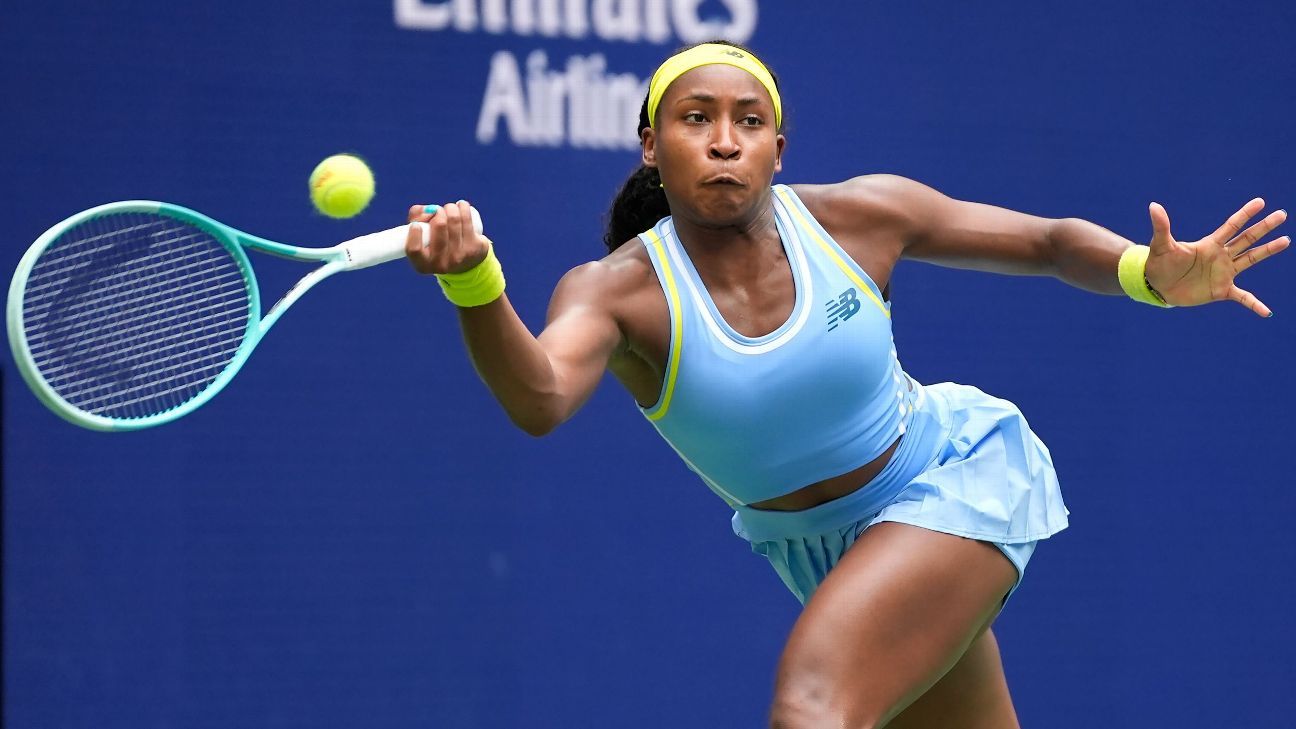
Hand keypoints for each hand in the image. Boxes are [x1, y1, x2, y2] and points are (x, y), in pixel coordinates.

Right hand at [404, 200, 490, 274]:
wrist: (467, 262)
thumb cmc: (437, 244)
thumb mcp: (421, 236)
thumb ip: (415, 218)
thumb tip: (429, 210)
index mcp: (423, 265)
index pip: (414, 250)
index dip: (414, 234)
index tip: (416, 225)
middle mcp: (442, 264)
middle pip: (439, 225)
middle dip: (438, 211)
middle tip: (438, 211)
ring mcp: (460, 257)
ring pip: (454, 219)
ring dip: (451, 207)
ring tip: (450, 208)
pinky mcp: (476, 248)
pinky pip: (468, 219)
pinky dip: (463, 207)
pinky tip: (461, 206)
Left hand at [1144, 199, 1288, 315]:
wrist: (1157, 285)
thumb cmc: (1159, 263)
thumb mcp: (1161, 245)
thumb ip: (1161, 226)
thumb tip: (1153, 205)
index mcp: (1209, 244)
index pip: (1231, 226)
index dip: (1245, 214)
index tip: (1261, 202)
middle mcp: (1220, 256)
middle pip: (1247, 239)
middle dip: (1264, 227)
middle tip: (1282, 215)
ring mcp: (1223, 273)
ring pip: (1250, 259)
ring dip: (1268, 251)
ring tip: (1286, 241)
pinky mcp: (1221, 290)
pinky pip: (1243, 298)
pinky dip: (1254, 304)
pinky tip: (1267, 312)